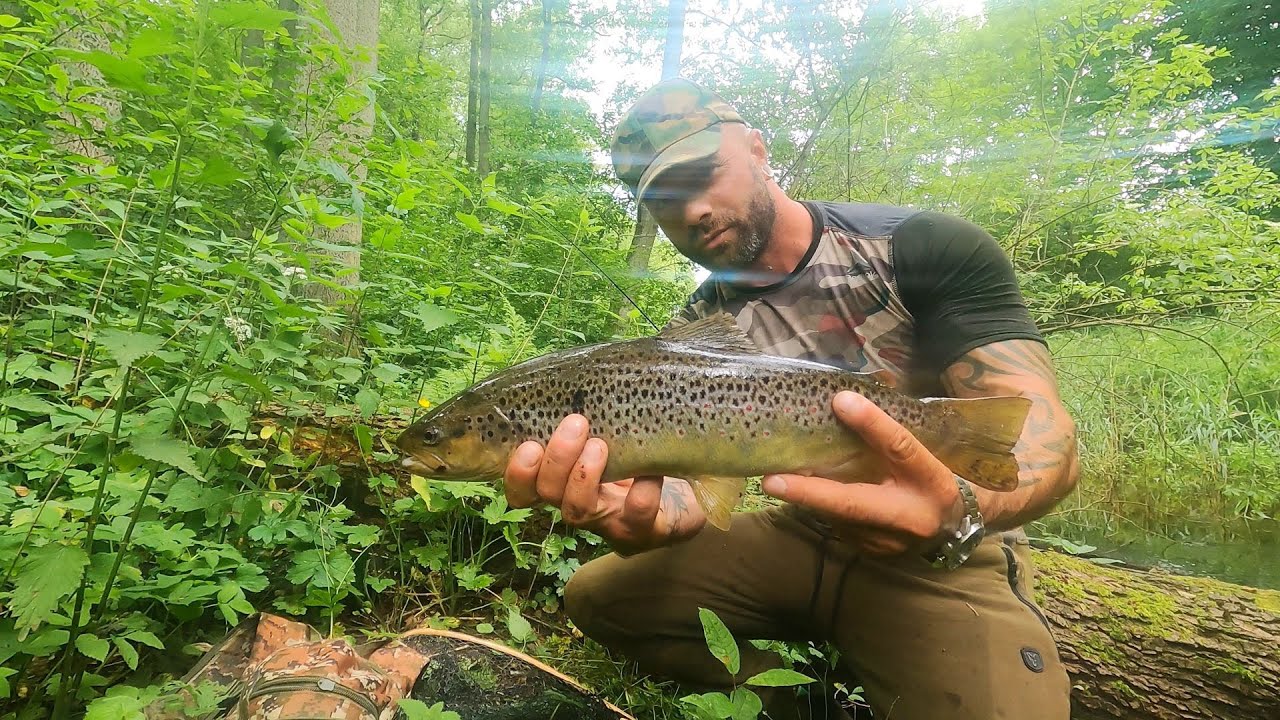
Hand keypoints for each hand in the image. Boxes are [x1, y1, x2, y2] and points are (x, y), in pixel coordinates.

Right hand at [503, 414, 705, 554]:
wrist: (696, 488)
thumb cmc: (647, 450)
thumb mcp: (617, 426)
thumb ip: (592, 407)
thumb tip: (574, 369)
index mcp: (566, 481)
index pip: (523, 487)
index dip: (517, 472)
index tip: (528, 444)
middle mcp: (580, 505)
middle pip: (547, 494)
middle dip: (555, 460)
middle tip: (575, 424)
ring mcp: (610, 523)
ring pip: (578, 511)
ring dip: (583, 476)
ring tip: (601, 445)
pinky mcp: (646, 533)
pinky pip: (637, 515)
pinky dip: (643, 491)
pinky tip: (653, 472)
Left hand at [761, 391, 962, 556]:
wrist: (954, 528)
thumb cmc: (934, 479)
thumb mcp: (922, 452)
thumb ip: (889, 435)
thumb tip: (843, 401)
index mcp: (933, 482)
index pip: (901, 448)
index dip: (873, 425)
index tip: (842, 401)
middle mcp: (910, 518)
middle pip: (853, 502)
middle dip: (809, 492)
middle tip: (772, 480)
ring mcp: (887, 542)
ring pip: (836, 515)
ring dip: (806, 497)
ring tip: (777, 477)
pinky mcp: (870, 553)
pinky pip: (837, 524)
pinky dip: (818, 506)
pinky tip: (803, 491)